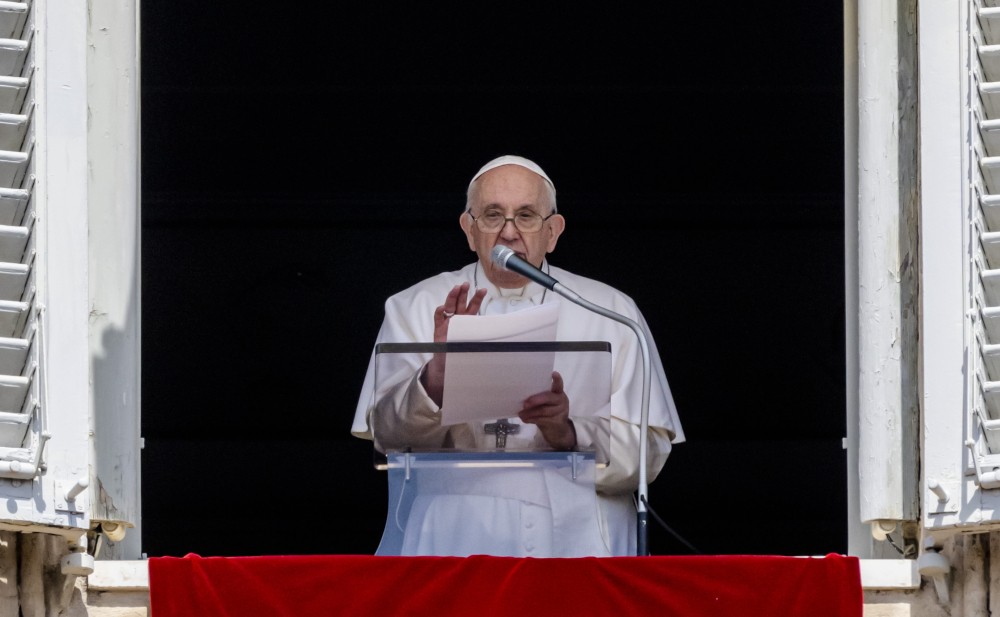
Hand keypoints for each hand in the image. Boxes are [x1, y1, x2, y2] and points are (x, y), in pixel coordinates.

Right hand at [421, 283, 486, 405]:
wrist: (449, 363)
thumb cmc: (463, 351)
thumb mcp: (475, 343)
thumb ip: (483, 337)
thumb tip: (501, 336)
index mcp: (467, 320)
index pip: (473, 307)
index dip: (477, 298)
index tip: (483, 290)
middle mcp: (457, 318)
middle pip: (459, 303)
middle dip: (462, 293)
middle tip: (465, 284)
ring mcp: (447, 322)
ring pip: (449, 307)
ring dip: (451, 298)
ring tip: (455, 289)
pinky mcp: (438, 329)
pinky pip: (438, 319)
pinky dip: (439, 313)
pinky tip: (442, 308)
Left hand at [519, 371, 575, 449]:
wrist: (557, 429)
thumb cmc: (548, 410)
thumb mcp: (546, 402)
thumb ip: (540, 397)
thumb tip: (523, 396)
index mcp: (558, 392)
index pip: (559, 384)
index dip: (557, 379)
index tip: (554, 373)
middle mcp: (562, 400)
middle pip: (548, 398)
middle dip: (535, 400)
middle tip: (525, 404)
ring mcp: (561, 411)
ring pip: (543, 410)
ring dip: (530, 413)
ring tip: (521, 414)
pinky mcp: (557, 421)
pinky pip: (542, 419)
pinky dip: (531, 419)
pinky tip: (524, 419)